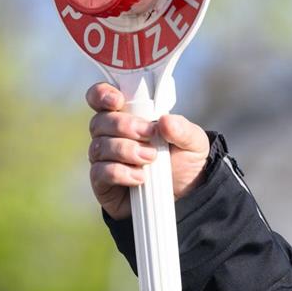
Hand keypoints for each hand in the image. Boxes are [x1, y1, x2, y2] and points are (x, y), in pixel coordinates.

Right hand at [86, 82, 210, 219]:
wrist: (183, 195)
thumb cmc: (182, 160)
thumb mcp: (193, 142)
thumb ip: (182, 129)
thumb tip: (165, 121)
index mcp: (126, 115)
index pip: (100, 97)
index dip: (102, 95)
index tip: (118, 101)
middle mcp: (108, 134)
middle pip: (99, 122)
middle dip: (124, 125)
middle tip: (150, 135)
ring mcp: (103, 158)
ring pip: (99, 147)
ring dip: (125, 150)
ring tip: (150, 158)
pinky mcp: (102, 182)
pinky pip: (100, 173)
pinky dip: (120, 173)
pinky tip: (139, 177)